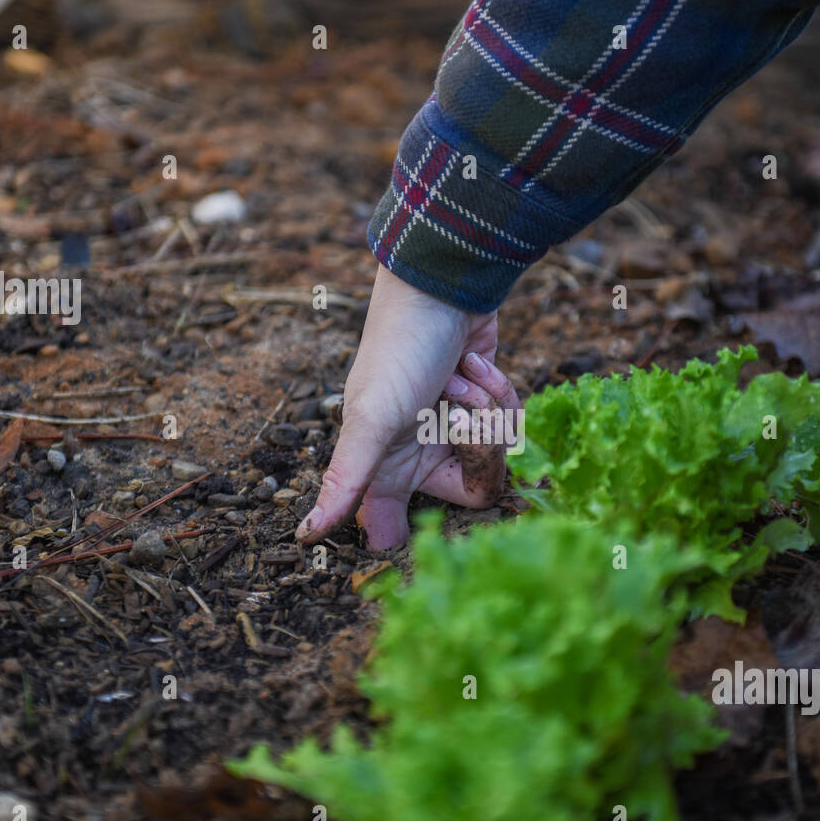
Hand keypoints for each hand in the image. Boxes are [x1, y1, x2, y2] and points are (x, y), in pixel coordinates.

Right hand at [295, 265, 520, 548]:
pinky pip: (510, 420)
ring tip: (458, 377)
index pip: (400, 529)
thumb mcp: (372, 418)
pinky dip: (498, 388)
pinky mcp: (484, 405)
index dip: (415, 529)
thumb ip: (347, 478)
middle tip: (455, 409)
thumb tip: (309, 534)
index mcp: (386, 467)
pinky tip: (473, 364)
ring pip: (499, 451)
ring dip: (485, 406)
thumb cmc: (400, 351)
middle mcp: (420, 454)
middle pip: (477, 486)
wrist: (442, 287)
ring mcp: (456, 429)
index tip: (425, 517)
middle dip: (474, 442)